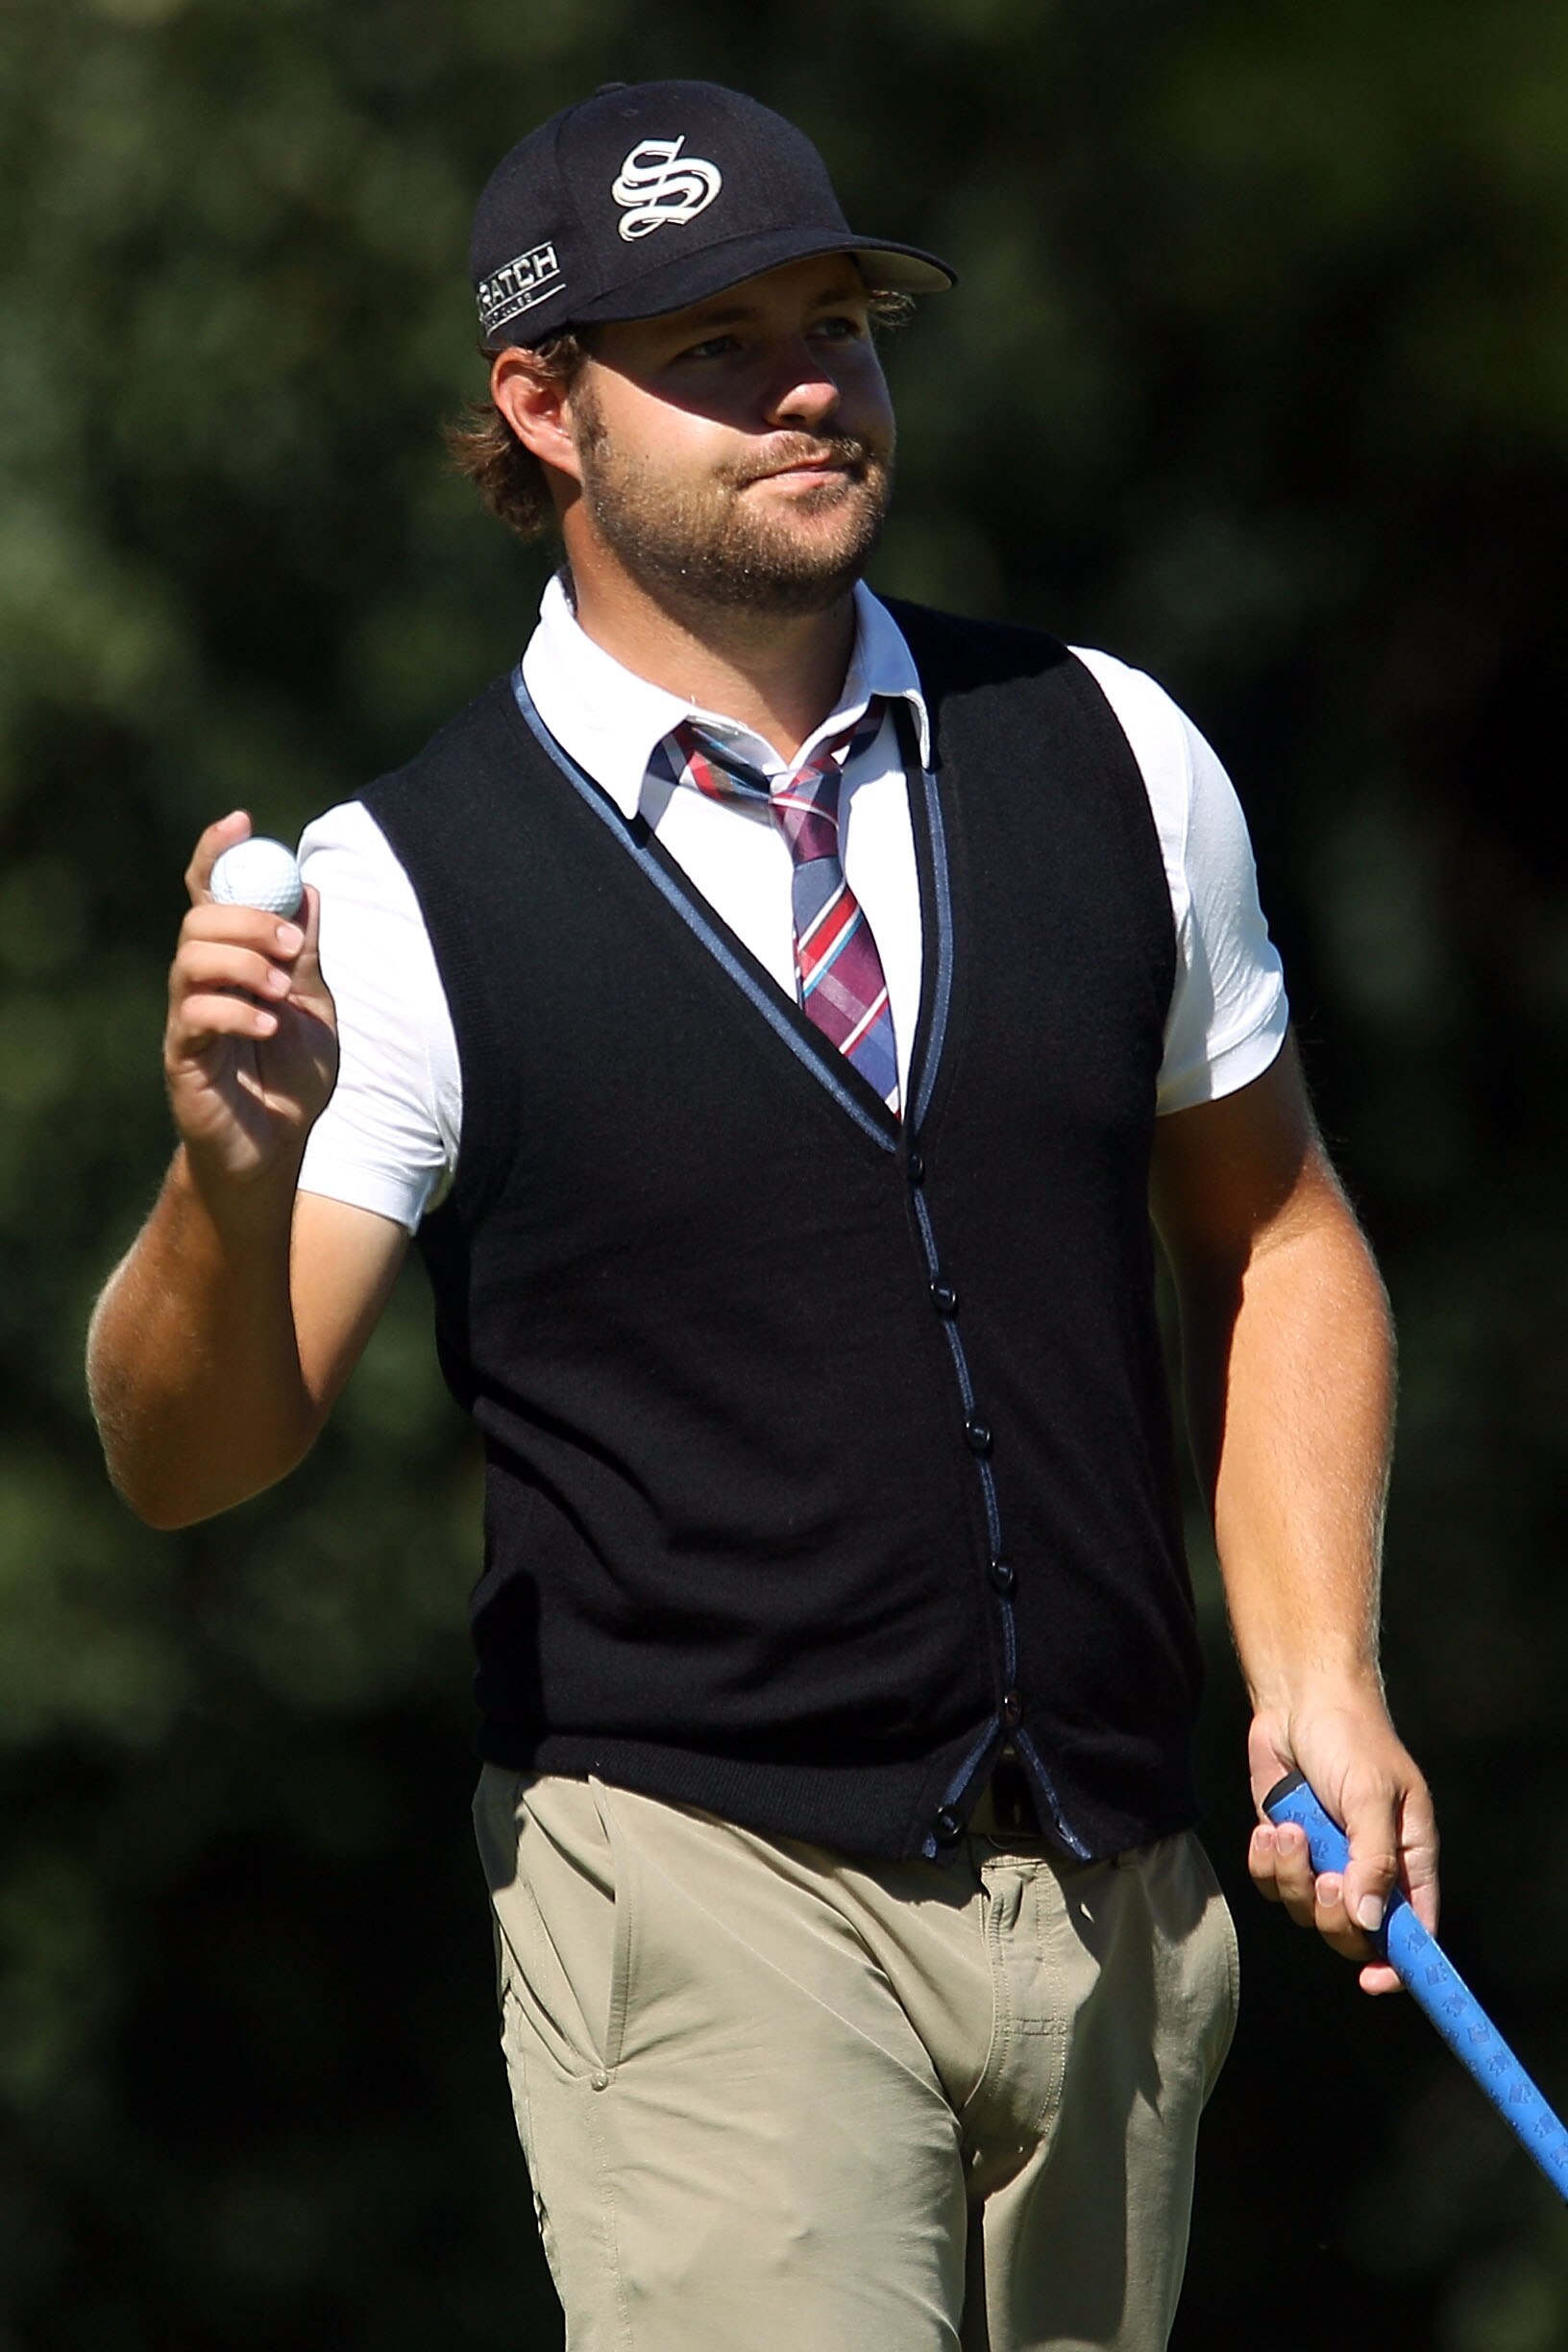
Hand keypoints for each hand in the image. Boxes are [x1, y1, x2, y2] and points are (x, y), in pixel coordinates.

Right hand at [165, 812, 338, 1191]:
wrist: (279, 1149)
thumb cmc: (293, 1080)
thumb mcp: (316, 1008)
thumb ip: (308, 956)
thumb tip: (308, 889)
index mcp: (234, 961)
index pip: (213, 893)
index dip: (218, 852)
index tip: (241, 821)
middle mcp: (202, 981)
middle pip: (199, 918)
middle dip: (248, 918)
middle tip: (292, 942)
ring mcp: (187, 1016)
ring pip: (190, 958)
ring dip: (243, 963)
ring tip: (282, 993)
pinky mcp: (183, 1055)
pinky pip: (194, 1015)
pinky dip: (236, 1012)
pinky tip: (269, 1029)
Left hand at [1246, 1693, 1438, 1994]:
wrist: (1299, 1701)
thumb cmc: (1351, 1739)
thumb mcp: (1371, 1796)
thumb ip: (1372, 1859)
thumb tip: (1367, 1921)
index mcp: (1407, 1861)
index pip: (1416, 1933)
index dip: (1400, 1966)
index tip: (1374, 1981)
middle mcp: (1368, 1870)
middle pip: (1354, 1934)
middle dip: (1333, 1915)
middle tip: (1326, 1877)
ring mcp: (1325, 1861)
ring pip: (1306, 1911)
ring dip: (1293, 1877)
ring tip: (1290, 1830)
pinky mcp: (1286, 1849)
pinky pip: (1271, 1884)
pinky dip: (1265, 1862)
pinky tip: (1269, 1827)